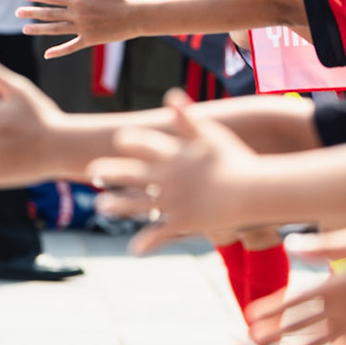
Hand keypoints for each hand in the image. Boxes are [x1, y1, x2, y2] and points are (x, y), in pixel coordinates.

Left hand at [15, 0, 140, 58]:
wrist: (136, 16)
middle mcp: (77, 15)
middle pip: (50, 13)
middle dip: (32, 12)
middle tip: (17, 12)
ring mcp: (82, 28)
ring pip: (56, 29)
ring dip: (39, 29)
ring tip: (25, 29)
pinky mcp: (90, 40)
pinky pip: (71, 46)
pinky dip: (59, 51)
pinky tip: (47, 54)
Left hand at [86, 89, 261, 251]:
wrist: (253, 191)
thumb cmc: (233, 159)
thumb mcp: (211, 133)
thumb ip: (187, 117)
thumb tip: (171, 94)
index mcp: (170, 154)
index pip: (139, 143)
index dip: (128, 140)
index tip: (120, 140)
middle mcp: (165, 178)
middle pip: (129, 174)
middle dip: (110, 172)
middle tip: (92, 172)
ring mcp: (171, 202)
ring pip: (136, 205)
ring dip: (117, 206)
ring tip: (101, 206)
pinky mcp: (183, 222)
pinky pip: (159, 234)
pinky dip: (146, 243)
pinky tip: (134, 250)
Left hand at [249, 228, 345, 344]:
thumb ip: (322, 247)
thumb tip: (290, 244)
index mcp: (334, 286)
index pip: (294, 301)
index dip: (271, 309)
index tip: (251, 316)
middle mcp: (342, 310)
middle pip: (300, 324)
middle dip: (275, 332)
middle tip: (252, 340)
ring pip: (318, 342)